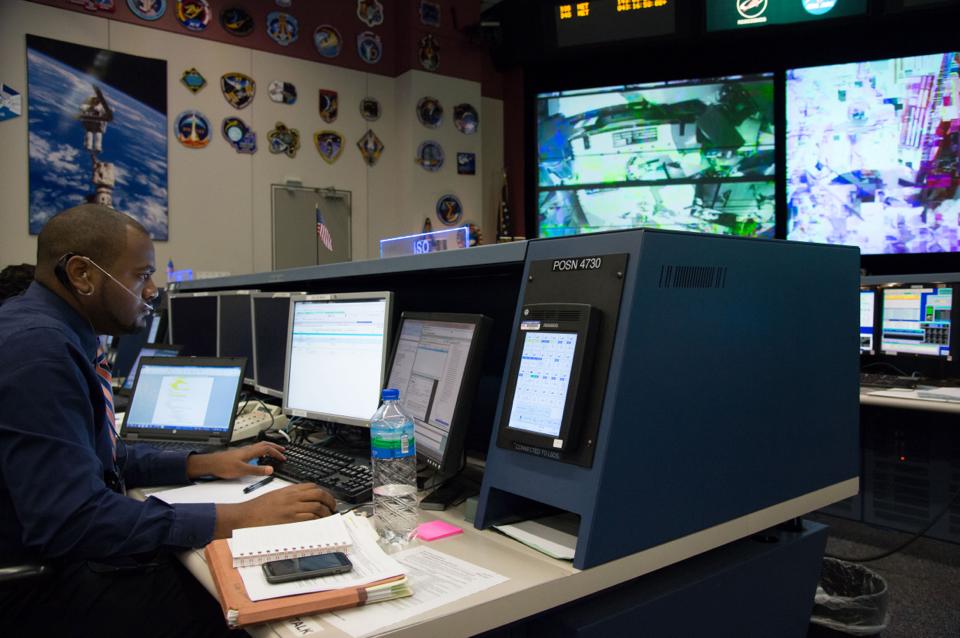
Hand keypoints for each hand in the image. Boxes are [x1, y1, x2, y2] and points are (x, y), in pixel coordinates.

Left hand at [186, 441, 285, 479]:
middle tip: (283, 450)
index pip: (267, 449)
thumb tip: (270, 469)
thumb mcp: (242, 470)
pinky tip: (258, 456)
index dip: (276, 453)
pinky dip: (261, 450)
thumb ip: (257, 470)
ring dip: (268, 447)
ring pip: (259, 446)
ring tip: (273, 451)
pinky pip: (254, 449)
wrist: (210, 464)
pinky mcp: (239, 454)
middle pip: (264, 444)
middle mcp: (247, 449)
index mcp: (250, 452)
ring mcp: (243, 451)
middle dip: (275, 447)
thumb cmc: (224, 466)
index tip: (283, 457)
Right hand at [214, 483, 336, 537]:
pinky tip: (320, 523)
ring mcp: (292, 508)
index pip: (312, 486)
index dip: (323, 491)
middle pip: (318, 494)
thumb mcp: (275, 495)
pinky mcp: (290, 520)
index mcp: (289, 490)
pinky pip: (310, 518)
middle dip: (330, 500)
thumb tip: (302, 498)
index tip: (326, 497)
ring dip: (326, 512)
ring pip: (317, 506)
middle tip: (333, 506)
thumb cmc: (258, 507)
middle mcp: (292, 497)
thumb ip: (289, 495)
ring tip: (328, 516)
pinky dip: (318, 520)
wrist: (246, 515)